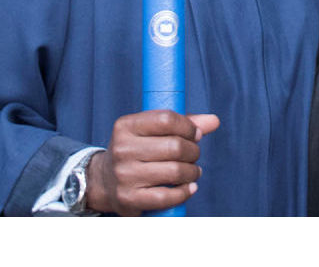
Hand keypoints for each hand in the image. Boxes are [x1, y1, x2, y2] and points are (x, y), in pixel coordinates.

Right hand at [86, 110, 219, 215]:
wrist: (104, 181)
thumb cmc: (137, 151)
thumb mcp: (151, 131)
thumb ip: (183, 124)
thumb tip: (214, 121)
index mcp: (126, 126)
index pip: (166, 119)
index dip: (188, 126)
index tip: (196, 134)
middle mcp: (122, 149)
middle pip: (174, 146)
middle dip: (193, 151)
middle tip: (194, 155)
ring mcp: (124, 175)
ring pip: (174, 171)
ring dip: (192, 172)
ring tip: (193, 171)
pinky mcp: (129, 199)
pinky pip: (167, 196)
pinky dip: (185, 192)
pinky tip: (189, 187)